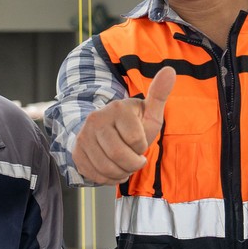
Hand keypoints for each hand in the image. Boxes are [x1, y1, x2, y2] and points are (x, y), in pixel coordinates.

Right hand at [71, 67, 175, 184]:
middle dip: (133, 164)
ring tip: (124, 165)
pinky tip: (113, 169)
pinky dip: (108, 178)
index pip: (136, 141)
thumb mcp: (149, 112)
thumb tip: (170, 70)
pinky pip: (95, 175)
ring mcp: (84, 137)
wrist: (106, 131)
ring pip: (107, 168)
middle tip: (135, 160)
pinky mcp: (77, 152)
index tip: (140, 142)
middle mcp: (96, 120)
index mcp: (117, 109)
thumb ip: (159, 94)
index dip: (142, 147)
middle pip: (120, 156)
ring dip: (121, 172)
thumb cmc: (133, 124)